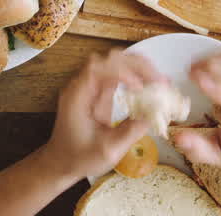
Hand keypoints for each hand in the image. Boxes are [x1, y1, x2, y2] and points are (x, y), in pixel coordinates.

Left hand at [40, 50, 165, 180]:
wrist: (61, 162)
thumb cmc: (79, 158)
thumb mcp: (108, 150)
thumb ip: (131, 132)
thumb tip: (156, 115)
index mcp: (77, 96)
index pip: (99, 69)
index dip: (122, 72)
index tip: (141, 87)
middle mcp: (82, 85)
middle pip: (109, 59)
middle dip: (136, 65)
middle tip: (159, 81)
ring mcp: (89, 85)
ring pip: (114, 62)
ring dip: (137, 67)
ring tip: (157, 81)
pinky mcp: (97, 90)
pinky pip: (117, 73)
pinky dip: (134, 75)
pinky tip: (148, 85)